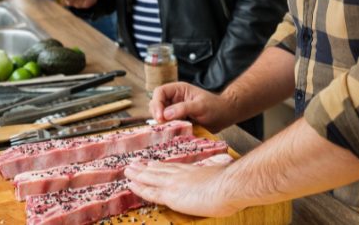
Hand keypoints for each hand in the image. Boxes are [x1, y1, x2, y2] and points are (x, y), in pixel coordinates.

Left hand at [125, 160, 241, 216]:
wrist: (228, 185)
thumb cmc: (230, 184)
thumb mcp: (222, 176)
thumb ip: (217, 177)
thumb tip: (221, 178)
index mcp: (193, 171)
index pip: (173, 168)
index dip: (160, 166)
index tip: (151, 163)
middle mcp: (181, 175)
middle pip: (159, 170)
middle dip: (145, 167)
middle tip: (134, 164)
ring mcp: (175, 184)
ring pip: (151, 178)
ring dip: (138, 174)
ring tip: (127, 170)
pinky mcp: (171, 195)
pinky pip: (151, 191)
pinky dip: (140, 187)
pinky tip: (131, 184)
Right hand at [149, 82, 236, 132]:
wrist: (224, 116)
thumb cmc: (215, 107)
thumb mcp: (200, 106)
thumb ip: (183, 108)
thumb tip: (165, 115)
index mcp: (178, 90)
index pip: (159, 92)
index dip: (157, 104)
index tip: (161, 118)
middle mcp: (174, 99)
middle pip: (155, 104)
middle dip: (157, 115)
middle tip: (164, 126)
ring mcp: (174, 111)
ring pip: (159, 116)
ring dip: (162, 124)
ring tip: (170, 131)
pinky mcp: (177, 122)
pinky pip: (166, 125)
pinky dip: (167, 130)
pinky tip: (172, 135)